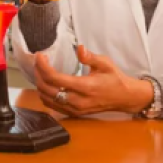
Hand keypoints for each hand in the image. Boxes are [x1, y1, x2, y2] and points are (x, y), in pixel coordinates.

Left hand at [33, 45, 153, 115]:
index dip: (43, 67)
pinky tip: (46, 84)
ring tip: (41, 71)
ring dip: (39, 84)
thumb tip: (79, 48)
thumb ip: (91, 57)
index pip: (55, 79)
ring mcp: (74, 109)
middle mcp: (77, 101)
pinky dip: (44, 94)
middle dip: (38, 73)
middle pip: (46, 89)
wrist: (124, 98)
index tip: (40, 56)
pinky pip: (51, 105)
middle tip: (39, 61)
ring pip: (46, 99)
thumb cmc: (114, 79)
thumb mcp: (106, 64)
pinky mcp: (73, 113)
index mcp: (85, 87)